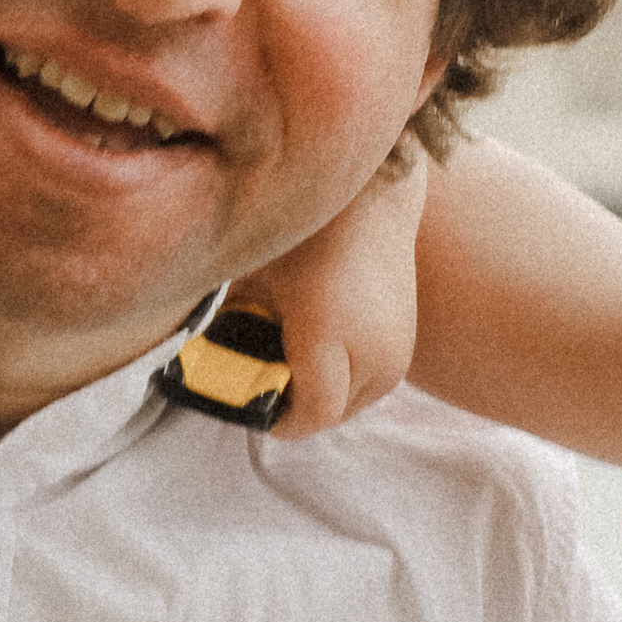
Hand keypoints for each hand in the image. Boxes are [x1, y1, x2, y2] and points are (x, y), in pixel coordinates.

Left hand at [249, 131, 429, 436]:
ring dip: (321, 395)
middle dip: (294, 406)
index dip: (276, 417)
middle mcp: (373, 354)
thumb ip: (235, 331)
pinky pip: (369, 384)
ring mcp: (396, 354)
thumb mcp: (255, 284)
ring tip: (289, 364)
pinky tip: (319, 351)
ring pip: (351, 403)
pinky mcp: (407, 348)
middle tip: (262, 382)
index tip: (251, 405)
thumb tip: (214, 368)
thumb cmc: (301, 236)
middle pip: (329, 414)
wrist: (370, 203)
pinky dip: (343, 379)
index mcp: (329, 338)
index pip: (309, 415)